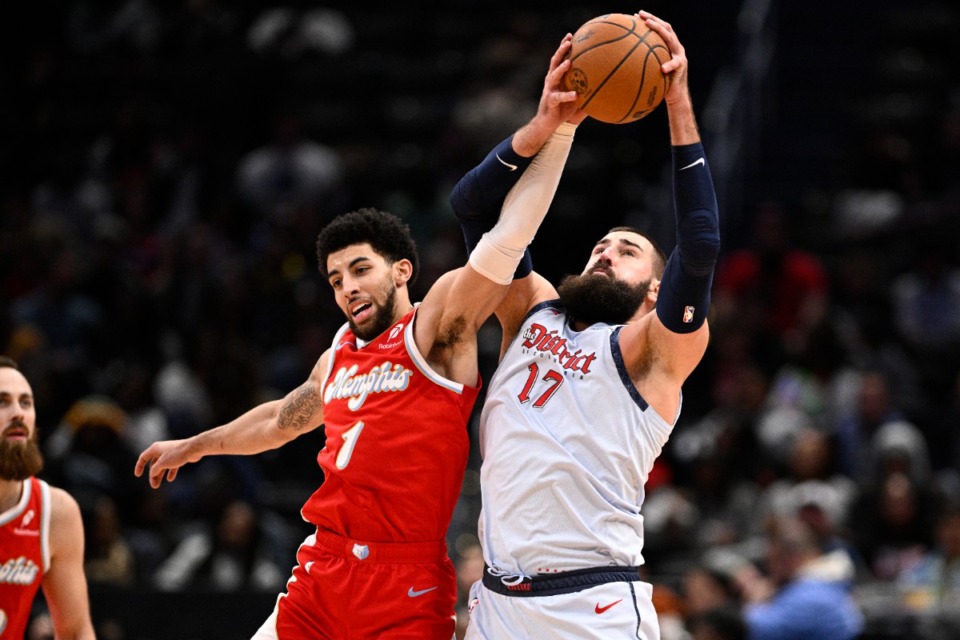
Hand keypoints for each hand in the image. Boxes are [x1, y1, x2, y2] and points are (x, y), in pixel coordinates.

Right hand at [134, 439, 198, 488]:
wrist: (194, 448)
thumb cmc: (177, 454)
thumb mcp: (162, 463)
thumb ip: (155, 469)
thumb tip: (152, 474)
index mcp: (155, 448)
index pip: (143, 457)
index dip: (139, 466)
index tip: (138, 475)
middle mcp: (161, 450)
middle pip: (153, 464)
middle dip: (152, 475)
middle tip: (154, 486)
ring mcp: (170, 453)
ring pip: (162, 466)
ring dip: (160, 475)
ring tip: (158, 485)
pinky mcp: (178, 457)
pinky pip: (171, 466)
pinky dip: (170, 472)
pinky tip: (170, 479)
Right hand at [515, 34, 585, 153]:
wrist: (547, 125)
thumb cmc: (563, 111)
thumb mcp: (576, 98)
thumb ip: (587, 90)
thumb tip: (606, 87)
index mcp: (556, 78)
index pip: (559, 59)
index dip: (563, 46)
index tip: (571, 35)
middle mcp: (551, 81)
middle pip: (555, 61)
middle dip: (561, 50)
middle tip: (569, 41)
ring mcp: (549, 90)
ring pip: (553, 75)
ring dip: (561, 68)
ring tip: (569, 62)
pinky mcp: (550, 102)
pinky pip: (558, 97)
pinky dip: (567, 95)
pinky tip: (575, 94)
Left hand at [637, 10, 688, 106]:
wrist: (675, 95)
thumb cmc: (660, 84)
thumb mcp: (650, 71)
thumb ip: (643, 64)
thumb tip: (622, 62)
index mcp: (668, 47)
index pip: (660, 29)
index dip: (649, 20)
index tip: (636, 15)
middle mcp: (675, 47)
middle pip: (666, 27)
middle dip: (653, 18)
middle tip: (640, 14)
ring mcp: (680, 55)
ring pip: (671, 39)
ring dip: (660, 30)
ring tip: (649, 25)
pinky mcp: (682, 66)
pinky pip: (675, 64)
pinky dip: (669, 65)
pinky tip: (662, 67)